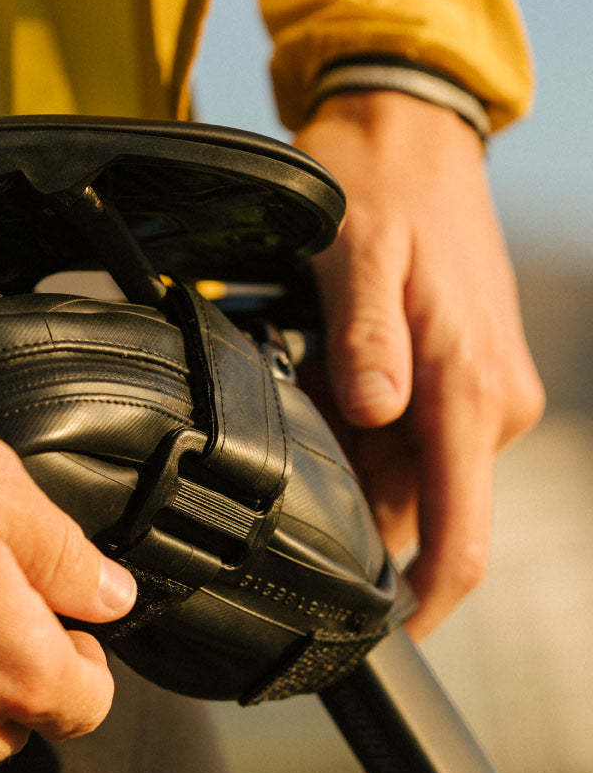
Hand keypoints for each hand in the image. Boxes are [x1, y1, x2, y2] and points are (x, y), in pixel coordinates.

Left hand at [293, 92, 543, 637]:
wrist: (410, 135)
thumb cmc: (385, 188)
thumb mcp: (359, 257)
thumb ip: (367, 341)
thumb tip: (377, 414)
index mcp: (470, 392)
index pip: (459, 533)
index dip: (425, 601)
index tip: (379, 638)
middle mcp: (485, 404)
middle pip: (416, 508)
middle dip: (350, 506)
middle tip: (287, 450)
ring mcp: (472, 391)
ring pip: (402, 472)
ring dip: (348, 460)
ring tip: (303, 391)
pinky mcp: (453, 376)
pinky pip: (403, 434)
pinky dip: (356, 428)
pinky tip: (323, 381)